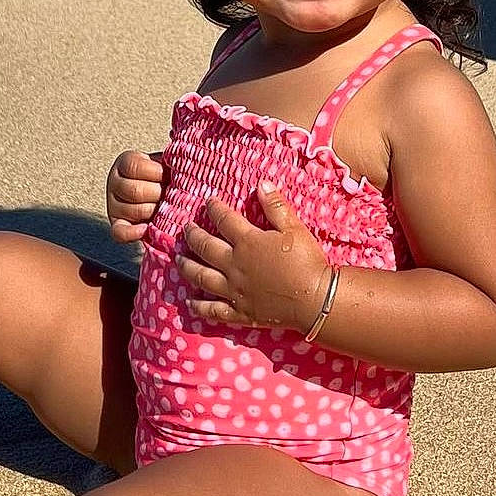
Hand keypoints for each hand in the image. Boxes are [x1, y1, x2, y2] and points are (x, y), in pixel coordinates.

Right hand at [106, 150, 164, 241]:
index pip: (135, 167)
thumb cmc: (166, 176)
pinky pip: (119, 233)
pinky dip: (133, 233)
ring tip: (165, 209)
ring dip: (154, 212)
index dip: (157, 173)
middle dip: (158, 195)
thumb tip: (187, 155)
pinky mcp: (116, 225)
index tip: (169, 176)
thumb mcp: (166, 161)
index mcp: (125, 162)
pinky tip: (146, 227)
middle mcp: (114, 182)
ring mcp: (113, 205)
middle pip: (134, 191)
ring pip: (132, 211)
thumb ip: (173, 157)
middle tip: (171, 195)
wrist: (160, 194)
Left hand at [176, 182, 330, 330]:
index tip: (208, 202)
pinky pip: (214, 310)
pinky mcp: (240, 311)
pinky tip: (190, 303)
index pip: (224, 220)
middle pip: (205, 247)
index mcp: (247, 242)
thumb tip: (262, 183)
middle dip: (192, 236)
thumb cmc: (307, 261)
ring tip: (178, 261)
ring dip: (187, 267)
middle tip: (185, 229)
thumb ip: (276, 206)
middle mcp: (234, 265)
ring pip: (202, 277)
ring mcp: (234, 290)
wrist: (317, 299)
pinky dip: (199, 307)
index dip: (214, 208)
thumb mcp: (294, 229)